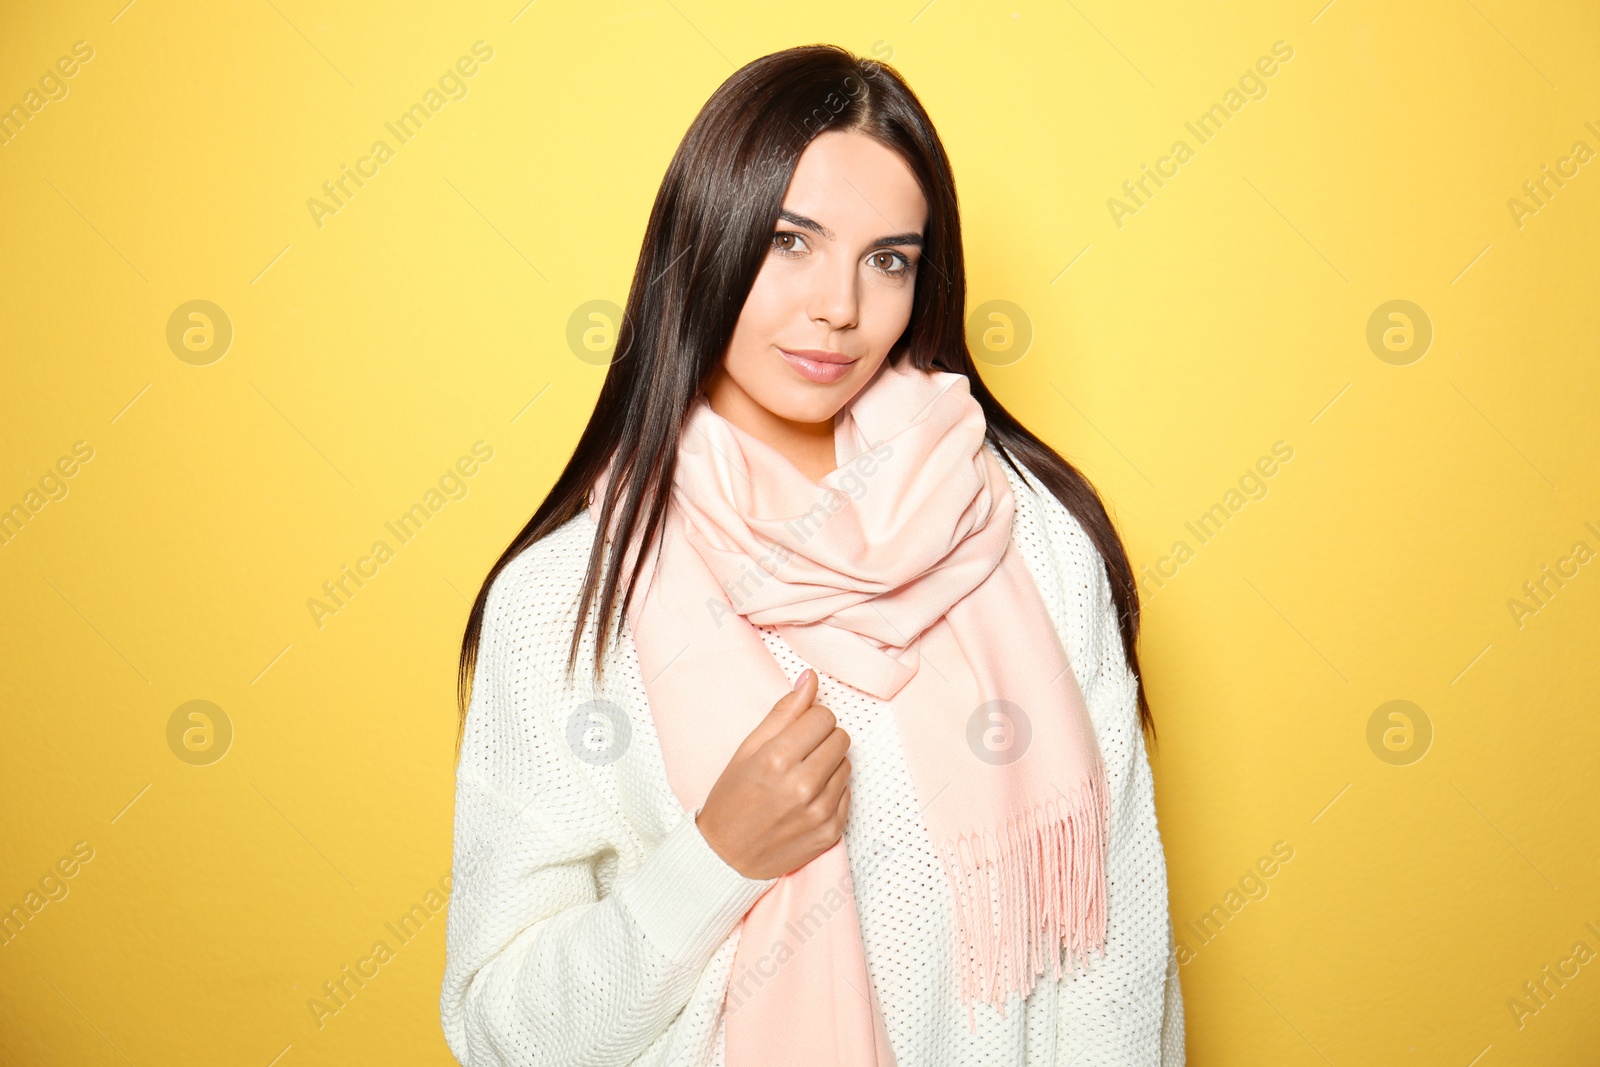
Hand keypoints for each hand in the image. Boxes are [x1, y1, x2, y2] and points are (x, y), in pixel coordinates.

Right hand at [695, 669, 851, 879]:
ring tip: (800, 778)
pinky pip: (848, 792)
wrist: (726, 857)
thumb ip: (783, 712)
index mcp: (777, 759)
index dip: (811, 720)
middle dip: (822, 739)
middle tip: (799, 754)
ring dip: (828, 765)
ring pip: (847, 764)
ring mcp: (819, 812)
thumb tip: (810, 678)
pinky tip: (807, 799)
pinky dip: (831, 791)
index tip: (798, 731)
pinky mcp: (831, 832)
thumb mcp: (747, 749)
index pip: (823, 716)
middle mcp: (801, 786)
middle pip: (840, 737)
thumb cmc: (732, 799)